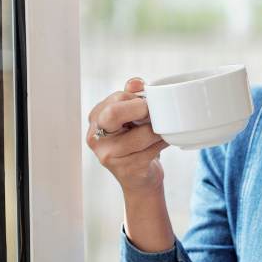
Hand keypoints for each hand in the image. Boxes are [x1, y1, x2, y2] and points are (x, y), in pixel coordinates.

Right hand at [86, 77, 169, 194]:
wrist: (139, 179)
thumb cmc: (135, 141)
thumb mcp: (130, 116)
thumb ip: (131, 95)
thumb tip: (136, 83)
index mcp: (96, 118)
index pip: (116, 99)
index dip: (137, 99)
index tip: (148, 103)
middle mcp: (96, 137)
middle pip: (114, 113)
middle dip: (142, 110)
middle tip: (154, 114)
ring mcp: (108, 155)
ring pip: (142, 134)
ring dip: (159, 130)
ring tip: (163, 129)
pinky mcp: (126, 169)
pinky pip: (152, 149)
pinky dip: (163, 142)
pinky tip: (165, 141)